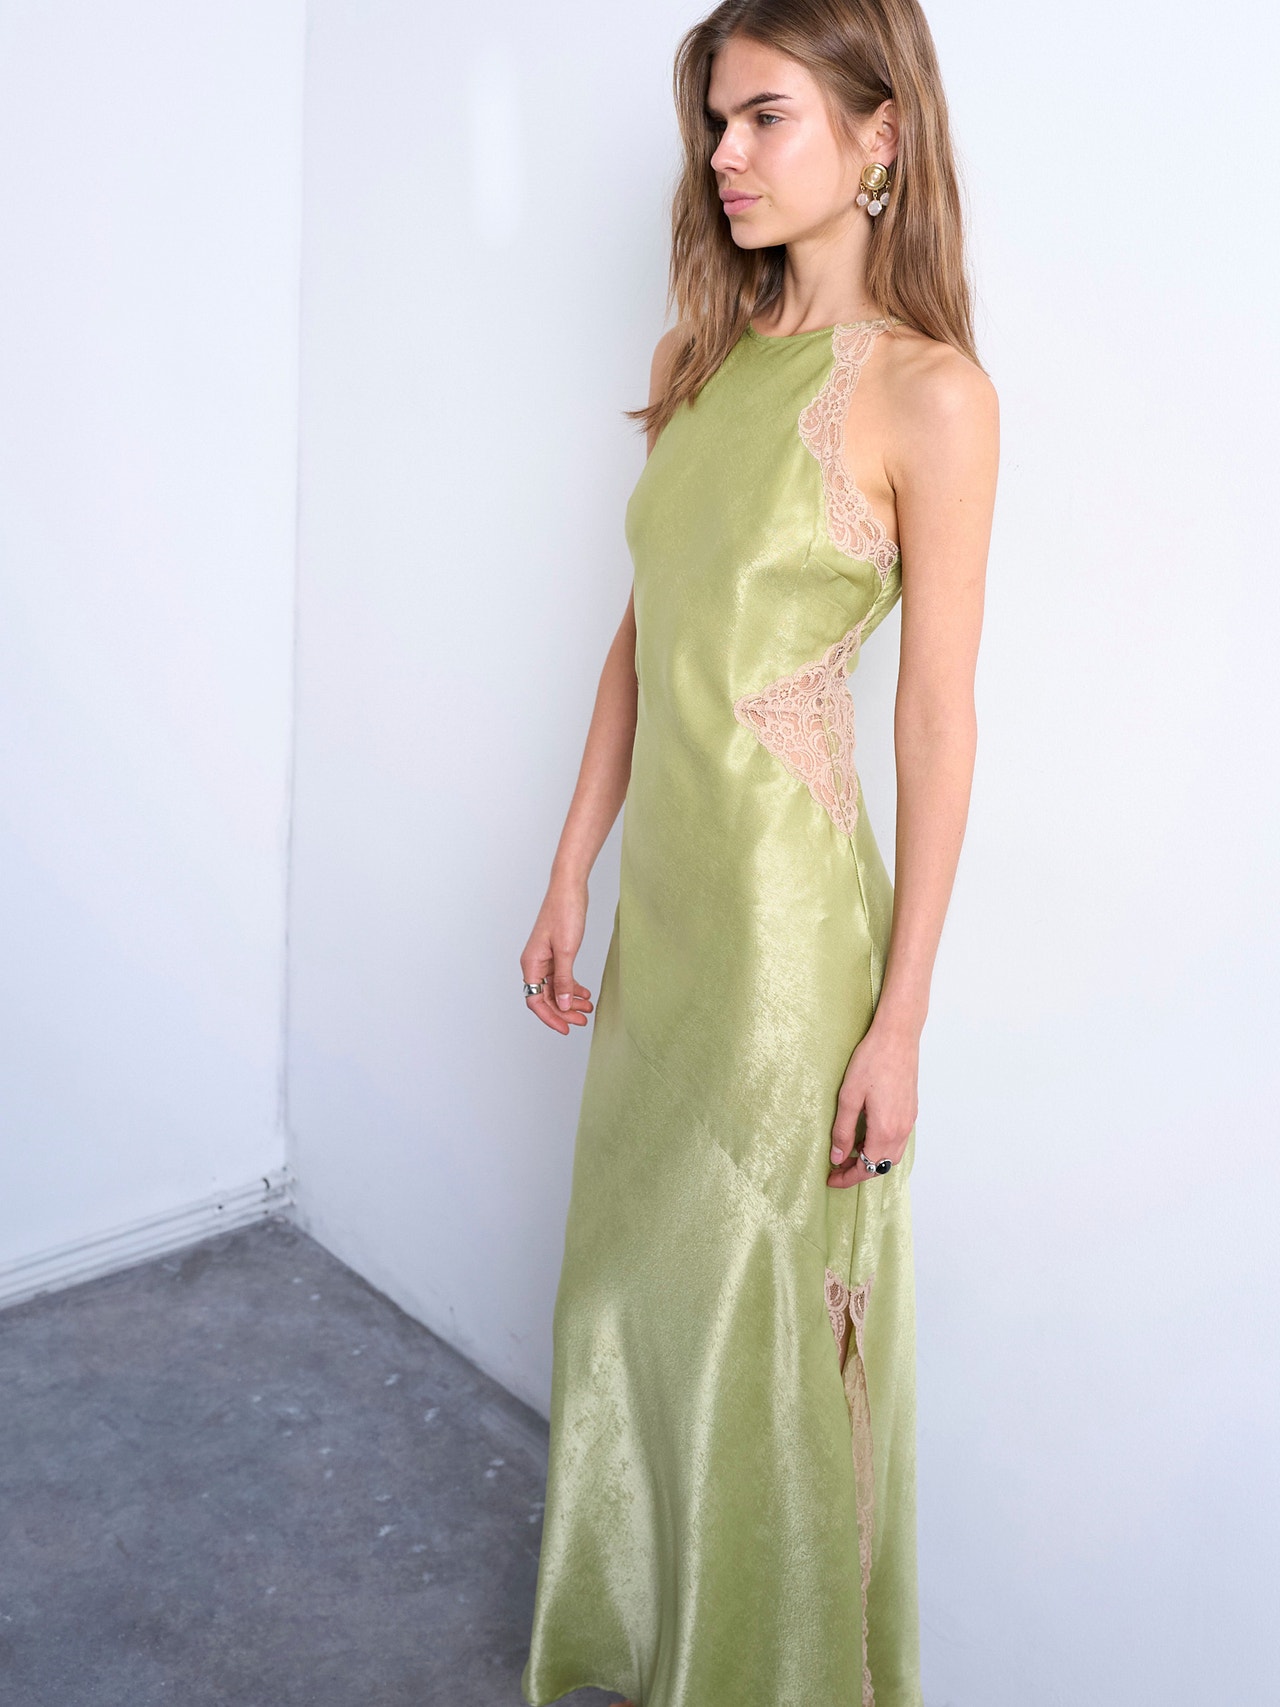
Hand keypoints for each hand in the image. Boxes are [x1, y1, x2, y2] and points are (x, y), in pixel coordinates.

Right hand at [521, 878, 594, 1034]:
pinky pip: (561, 977)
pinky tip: (585, 993)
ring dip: (570, 1001)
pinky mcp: (555, 953)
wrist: (569, 889)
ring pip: (555, 988)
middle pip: (546, 997)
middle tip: (582, 1020)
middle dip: (564, 1011)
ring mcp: (545, 959)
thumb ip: (564, 979)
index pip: (536, 1000)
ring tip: (588, 1009)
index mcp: (531, 964)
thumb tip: (563, 1004)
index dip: (551, 1017)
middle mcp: (535, 963)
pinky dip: (573, 987)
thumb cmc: (564, 913)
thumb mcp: (567, 951)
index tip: (566, 1028)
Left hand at [827, 1019, 918, 1187]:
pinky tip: (866, 1137)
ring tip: (849, 1154)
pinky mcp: (911, 1111)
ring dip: (872, 1160)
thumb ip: (843, 1131)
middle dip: (859, 1172)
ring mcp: (909, 1121)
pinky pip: (898, 1140)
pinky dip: (882, 1147)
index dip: (847, 1178)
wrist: (897, 1037)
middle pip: (882, 1166)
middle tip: (837, 1168)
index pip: (867, 1168)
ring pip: (892, 1154)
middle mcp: (901, 1130)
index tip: (830, 1179)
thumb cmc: (872, 1061)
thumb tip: (837, 1156)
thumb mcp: (848, 1097)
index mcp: (885, 1130)